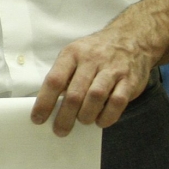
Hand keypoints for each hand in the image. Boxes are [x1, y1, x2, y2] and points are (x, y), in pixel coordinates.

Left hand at [31, 26, 156, 134]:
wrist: (130, 39)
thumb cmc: (95, 52)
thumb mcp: (74, 55)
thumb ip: (63, 75)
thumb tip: (48, 104)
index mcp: (72, 54)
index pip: (54, 80)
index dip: (44, 102)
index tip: (37, 119)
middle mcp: (91, 60)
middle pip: (74, 93)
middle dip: (65, 116)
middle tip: (60, 130)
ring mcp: (112, 70)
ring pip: (95, 97)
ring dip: (86, 115)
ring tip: (82, 121)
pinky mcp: (130, 80)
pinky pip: (118, 102)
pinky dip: (107, 116)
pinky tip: (101, 121)